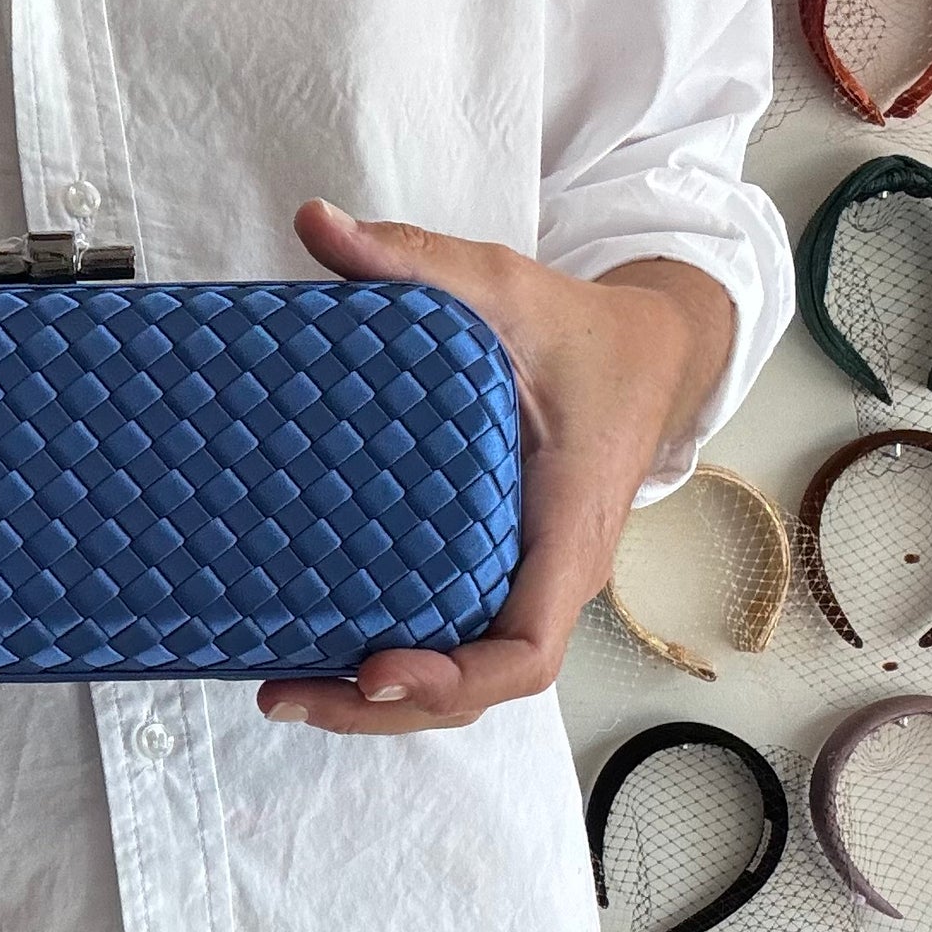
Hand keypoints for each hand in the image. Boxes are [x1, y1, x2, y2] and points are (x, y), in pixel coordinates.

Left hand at [257, 200, 734, 733]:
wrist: (646, 356)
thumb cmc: (582, 335)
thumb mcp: (505, 286)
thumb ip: (414, 257)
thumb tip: (317, 224)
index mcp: (568, 524)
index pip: (528, 645)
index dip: (457, 677)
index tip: (380, 669)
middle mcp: (549, 572)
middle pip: (481, 684)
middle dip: (390, 708)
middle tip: (288, 692)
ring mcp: (525, 581)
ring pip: (465, 675)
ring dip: (382, 701)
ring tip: (285, 690)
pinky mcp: (498, 571)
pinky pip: (454, 638)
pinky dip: (394, 664)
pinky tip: (320, 655)